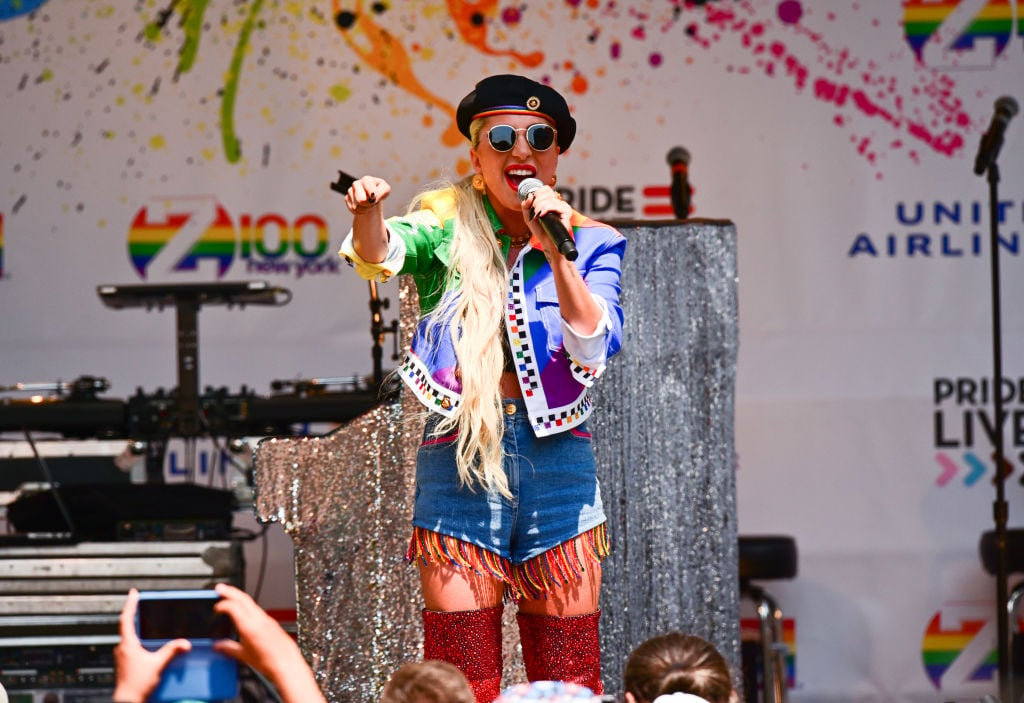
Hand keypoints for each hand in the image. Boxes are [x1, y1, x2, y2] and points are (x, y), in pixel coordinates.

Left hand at [112, 588, 191, 702]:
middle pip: (128, 627)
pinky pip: (133, 649)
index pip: (126, 619)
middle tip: (142, 607)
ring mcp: (123, 658)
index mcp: (127, 645)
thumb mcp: (158, 665)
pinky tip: (150, 649)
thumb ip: (171, 651)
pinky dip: (141, 644)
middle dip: (135, 617)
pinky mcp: (126, 665)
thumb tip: (184, 643)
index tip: (133, 593)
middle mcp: (122, 649)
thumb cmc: (136, 685)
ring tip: (150, 628)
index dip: (130, 604)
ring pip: (130, 639)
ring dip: (139, 632)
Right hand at [211, 583, 326, 702]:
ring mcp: (267, 619)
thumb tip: (218, 646)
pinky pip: (258, 610)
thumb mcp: (244, 656)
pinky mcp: (272, 623)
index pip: (234, 607)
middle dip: (230, 591)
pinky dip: (248, 606)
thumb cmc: (269, 662)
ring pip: (251, 603)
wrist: (287, 664)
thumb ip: (229, 648)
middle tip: (220, 588)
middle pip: (244, 598)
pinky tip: (244, 611)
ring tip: (230, 596)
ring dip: (240, 597)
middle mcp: (259, 619)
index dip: (222, 604)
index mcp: (250, 626)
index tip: (216, 607)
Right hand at [344, 175, 390, 215]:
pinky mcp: (347, 198)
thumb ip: (382, 192)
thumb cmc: (379, 191)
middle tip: (373, 203)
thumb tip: (372, 198)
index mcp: (367, 180)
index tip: (373, 197)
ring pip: (356, 206)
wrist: (371, 195)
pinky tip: (363, 207)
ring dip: (365, 209)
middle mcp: (357, 184)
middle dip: (368, 204)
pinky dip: (359, 211)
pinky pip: (353, 209)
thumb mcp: (385, 190)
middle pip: (361, 200)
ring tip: (369, 204)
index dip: (371, 193)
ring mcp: (350, 191)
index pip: (367, 187)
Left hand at [520, 184, 571, 258]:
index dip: (537, 194)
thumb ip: (525, 205)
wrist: (547, 242)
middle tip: (533, 212)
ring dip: (539, 207)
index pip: (545, 189)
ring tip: (536, 216)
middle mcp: (559, 202)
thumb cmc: (540, 230)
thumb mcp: (528, 216)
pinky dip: (545, 209)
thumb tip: (529, 196)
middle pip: (546, 192)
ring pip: (549, 199)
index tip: (532, 204)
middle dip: (536, 201)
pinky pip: (554, 205)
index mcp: (551, 201)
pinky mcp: (567, 212)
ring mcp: (563, 206)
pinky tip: (541, 215)